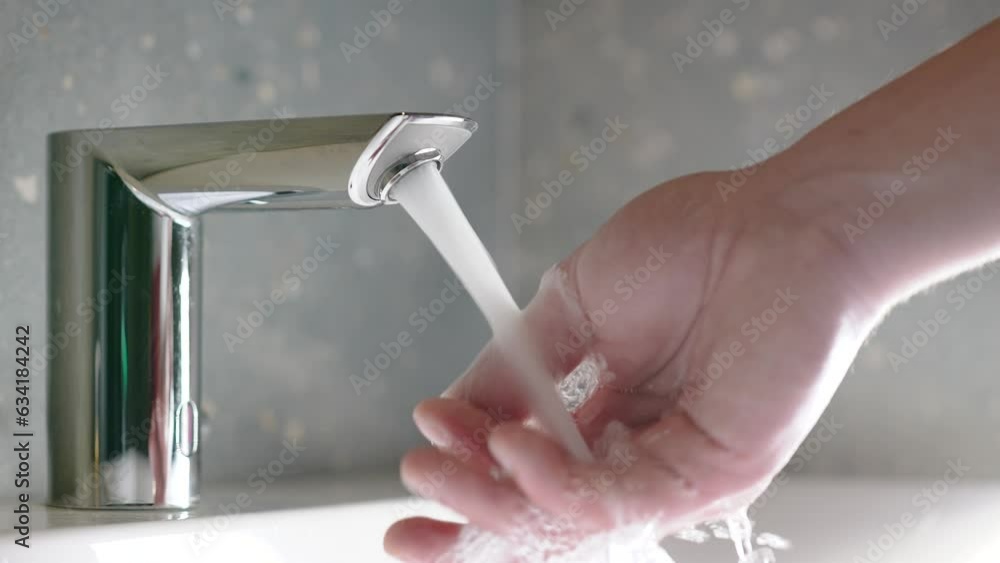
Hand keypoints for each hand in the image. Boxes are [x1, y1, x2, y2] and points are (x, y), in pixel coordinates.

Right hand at [384, 165, 882, 560]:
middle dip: (466, 514)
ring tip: (439, 462)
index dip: (466, 483)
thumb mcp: (573, 307)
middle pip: (540, 513)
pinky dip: (554, 480)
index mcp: (605, 419)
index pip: (526, 473)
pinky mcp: (708, 476)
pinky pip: (616, 499)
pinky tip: (510, 446)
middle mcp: (635, 455)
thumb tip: (453, 411)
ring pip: (567, 517)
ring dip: (492, 495)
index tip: (414, 467)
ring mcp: (671, 472)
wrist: (778, 221)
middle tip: (413, 488)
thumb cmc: (695, 248)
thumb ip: (514, 366)